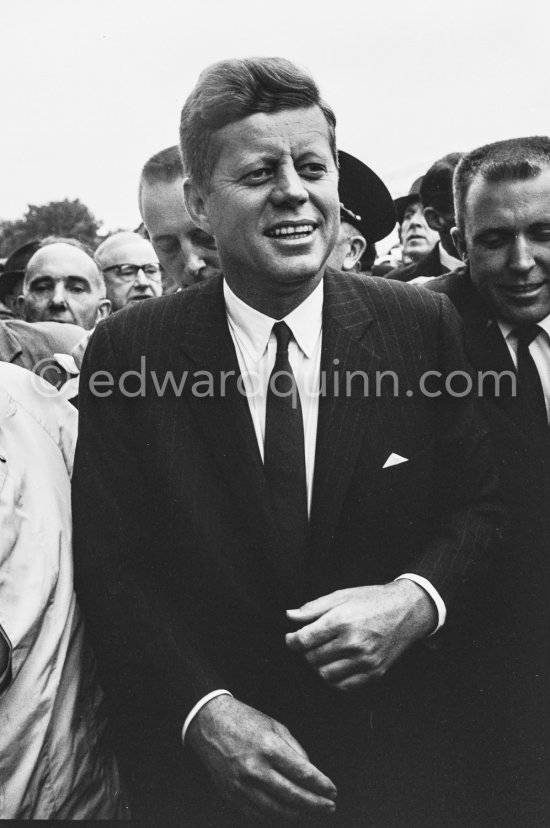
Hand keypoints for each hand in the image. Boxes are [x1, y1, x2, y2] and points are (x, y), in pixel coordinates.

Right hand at [187, 694, 336, 822]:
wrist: (209, 723)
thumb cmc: (244, 720)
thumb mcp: (275, 725)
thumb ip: (296, 749)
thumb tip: (311, 773)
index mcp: (268, 747)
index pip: (302, 773)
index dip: (321, 785)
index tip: (332, 791)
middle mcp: (255, 768)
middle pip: (293, 796)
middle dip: (315, 804)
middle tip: (329, 807)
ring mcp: (241, 784)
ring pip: (276, 810)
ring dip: (299, 815)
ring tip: (312, 813)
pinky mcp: (231, 794)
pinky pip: (258, 814)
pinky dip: (276, 817)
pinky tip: (288, 814)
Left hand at [286, 580, 435, 690]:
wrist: (405, 611)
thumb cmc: (372, 600)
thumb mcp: (341, 596)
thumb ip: (313, 608)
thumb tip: (289, 616)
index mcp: (342, 620)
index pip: (304, 640)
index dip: (292, 641)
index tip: (291, 639)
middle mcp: (353, 643)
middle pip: (312, 658)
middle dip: (307, 651)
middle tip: (312, 643)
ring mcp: (365, 660)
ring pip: (325, 674)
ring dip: (319, 666)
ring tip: (324, 653)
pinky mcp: (374, 672)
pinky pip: (343, 685)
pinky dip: (334, 678)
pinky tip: (336, 665)